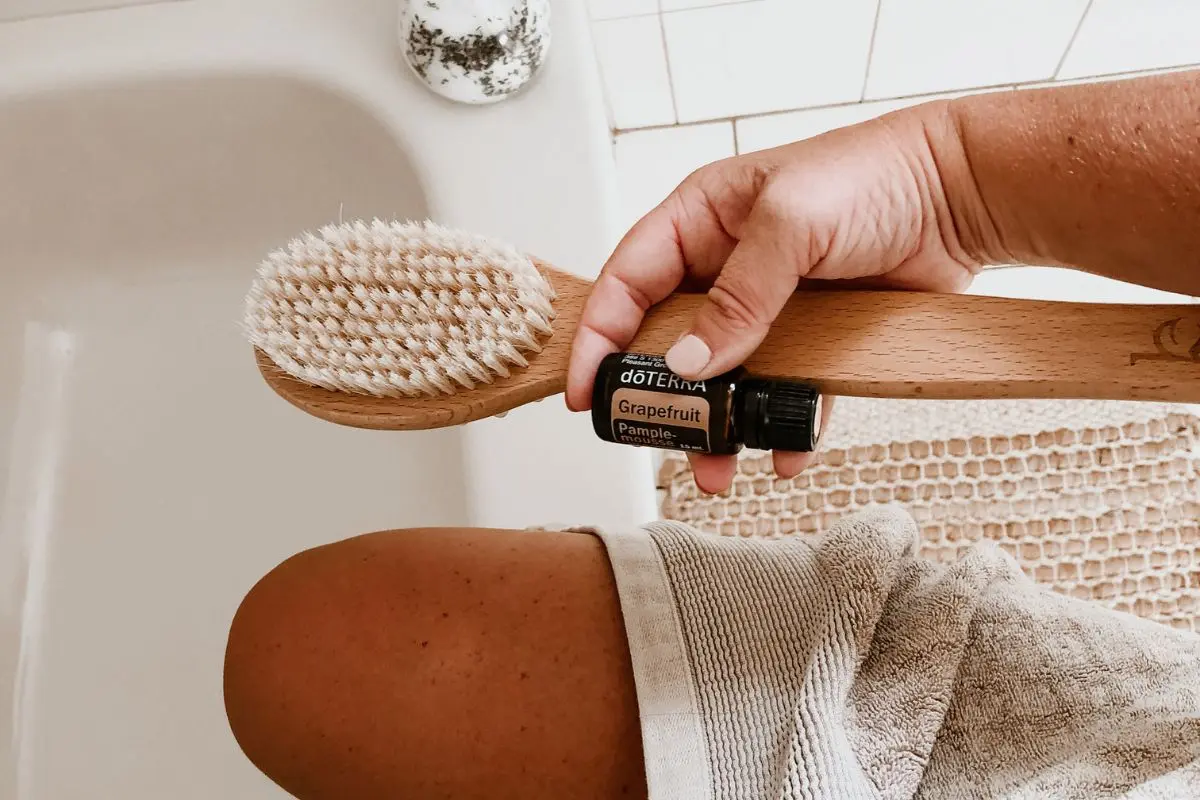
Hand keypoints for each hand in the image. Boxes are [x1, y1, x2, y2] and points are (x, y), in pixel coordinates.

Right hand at [566, 101, 985, 493]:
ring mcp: (768, 303)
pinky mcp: (813, 334)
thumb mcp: (791, 225)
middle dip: (660, 398)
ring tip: (718, 469)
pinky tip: (786, 453)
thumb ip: (737, 295)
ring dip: (718, 424)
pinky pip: (786, 388)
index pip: (628, 283)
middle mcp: (724, 264)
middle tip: (655, 441)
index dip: (599, 338)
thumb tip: (687, 363)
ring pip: (724, 376)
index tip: (586, 392)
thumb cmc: (873, 176)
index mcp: (699, 220)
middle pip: (669, 341)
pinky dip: (782, 424)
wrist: (960, 194)